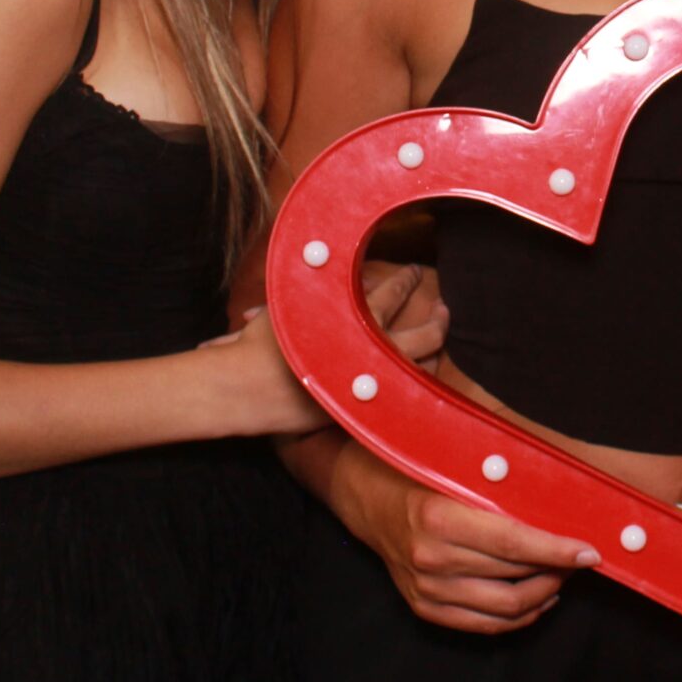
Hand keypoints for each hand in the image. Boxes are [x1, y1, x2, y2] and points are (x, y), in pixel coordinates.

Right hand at [198, 264, 445, 435]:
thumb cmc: (257, 342)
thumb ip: (317, 287)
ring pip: (414, 368)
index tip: (415, 271)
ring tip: (437, 336)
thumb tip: (331, 269)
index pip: (390, 295)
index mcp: (346, 322)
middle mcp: (361, 355)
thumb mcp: (289, 303)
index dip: (406, 280)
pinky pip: (396, 394)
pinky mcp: (355, 411)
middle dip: (436, 319)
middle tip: (443, 307)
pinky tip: (418, 371)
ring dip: (431, 350)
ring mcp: (362, 387)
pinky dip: (411, 379)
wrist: (237, 390)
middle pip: (419, 336)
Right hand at [328, 440, 599, 633]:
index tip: (590, 551)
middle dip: (557, 569)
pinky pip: (485, 624)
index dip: (557, 550)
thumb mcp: (452, 459)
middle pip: (515, 578)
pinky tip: (540, 597)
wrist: (364, 494)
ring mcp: (426, 589)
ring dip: (544, 593)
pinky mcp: (424, 608)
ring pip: (506, 608)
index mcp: (439, 517)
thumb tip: (559, 484)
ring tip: (562, 573)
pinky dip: (520, 616)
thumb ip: (498, 475)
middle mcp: (431, 559)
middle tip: (580, 554)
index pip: (514, 543)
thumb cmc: (415, 467)